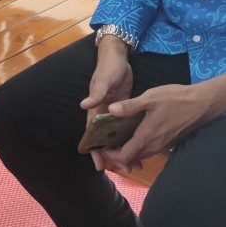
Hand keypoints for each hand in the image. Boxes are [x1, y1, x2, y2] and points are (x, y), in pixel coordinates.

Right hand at [80, 37, 134, 172]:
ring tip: (137, 164)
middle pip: (107, 140)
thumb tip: (84, 105)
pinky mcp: (126, 110)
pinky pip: (128, 129)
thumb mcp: (104, 81)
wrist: (118, 57)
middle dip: (115, 155)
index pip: (93, 134)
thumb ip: (96, 94)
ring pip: (119, 137)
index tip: (99, 165)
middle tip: (127, 169)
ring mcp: (115, 113)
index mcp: (95, 109)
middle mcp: (104, 114)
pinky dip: (133, 139)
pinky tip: (142, 147)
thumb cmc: (108, 68)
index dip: (94, 150)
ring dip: (126, 149)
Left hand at [102, 75, 225, 172]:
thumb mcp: (151, 97)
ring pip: (142, 154)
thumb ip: (130, 106)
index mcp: (147, 136)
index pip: (125, 156)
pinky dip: (140, 147)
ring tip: (119, 137)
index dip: (111, 155)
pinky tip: (136, 133)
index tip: (102, 146)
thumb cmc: (176, 99)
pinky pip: (150, 149)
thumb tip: (110, 110)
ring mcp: (163, 145)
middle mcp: (154, 145)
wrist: (203, 104)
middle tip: (108, 141)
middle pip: (132, 158)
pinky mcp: (169, 143)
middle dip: (118, 153)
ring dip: (130, 151)